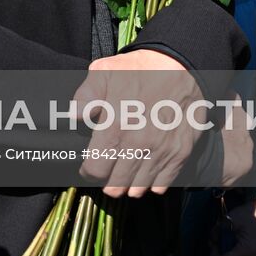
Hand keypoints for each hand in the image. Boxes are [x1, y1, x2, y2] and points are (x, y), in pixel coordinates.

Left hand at [76, 49, 202, 197]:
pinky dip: (152, 183)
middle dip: (107, 182)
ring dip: (129, 185)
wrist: (181, 65)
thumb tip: (73, 116)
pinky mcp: (181, 153)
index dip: (88, 172)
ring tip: (125, 174)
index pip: (95, 170)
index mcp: (116, 126)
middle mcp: (139, 144)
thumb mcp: (104, 72)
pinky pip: (163, 184)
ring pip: (138, 189)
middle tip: (107, 172)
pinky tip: (146, 170)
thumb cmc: (138, 69)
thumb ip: (85, 96)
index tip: (88, 167)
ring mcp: (161, 151)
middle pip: (116, 186)